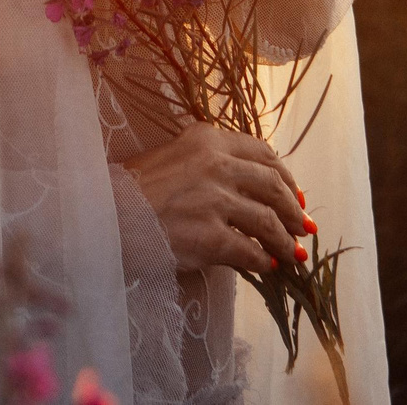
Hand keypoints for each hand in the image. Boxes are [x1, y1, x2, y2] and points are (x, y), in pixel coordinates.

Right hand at [120, 121, 316, 276]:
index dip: (286, 176)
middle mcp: (217, 164)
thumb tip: (248, 188)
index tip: (296, 193)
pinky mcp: (209, 236)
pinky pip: (249, 251)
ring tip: (294, 254)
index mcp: (208, 139)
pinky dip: (263, 261)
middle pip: (272, 186)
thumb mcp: (174, 156)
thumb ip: (210, 163)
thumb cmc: (132, 187)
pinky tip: (267, 267)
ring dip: (286, 241)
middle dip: (294, 209)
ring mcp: (215, 200)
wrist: (102, 214)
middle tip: (304, 227)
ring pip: (267, 221)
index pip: (263, 153)